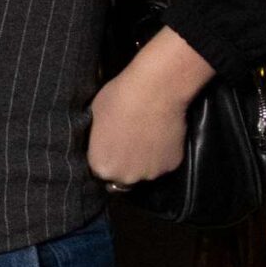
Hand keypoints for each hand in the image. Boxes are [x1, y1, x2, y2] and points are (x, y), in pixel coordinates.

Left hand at [88, 26, 212, 187]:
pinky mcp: (171, 165)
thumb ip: (96, 140)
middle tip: (130, 140)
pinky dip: (163, 153)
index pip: (100, 171)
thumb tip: (100, 143)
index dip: (106, 157)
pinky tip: (161, 135)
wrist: (156, 89)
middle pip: (123, 176)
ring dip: (145, 160)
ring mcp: (150, 173)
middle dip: (125, 163)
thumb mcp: (94, 118)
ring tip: (147, 136)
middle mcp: (125, 176)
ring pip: (145, 171)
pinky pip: (164, 163)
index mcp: (102, 166)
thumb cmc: (119, 97)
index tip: (111, 145)